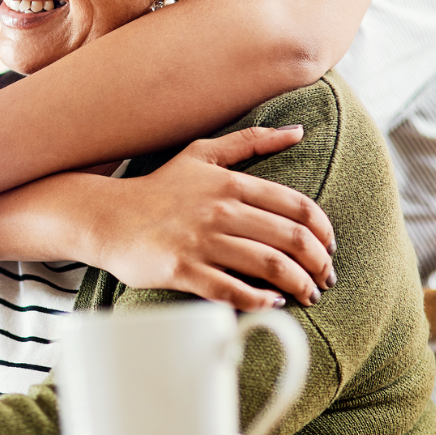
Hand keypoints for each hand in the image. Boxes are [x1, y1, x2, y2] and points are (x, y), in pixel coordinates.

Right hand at [82, 125, 335, 308]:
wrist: (106, 217)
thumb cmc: (158, 189)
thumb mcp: (202, 154)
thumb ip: (251, 141)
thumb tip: (298, 131)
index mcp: (230, 183)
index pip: (297, 207)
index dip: (323, 232)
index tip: (329, 248)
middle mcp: (220, 211)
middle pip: (291, 240)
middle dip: (319, 264)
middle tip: (324, 279)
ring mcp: (200, 241)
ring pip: (269, 266)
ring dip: (299, 285)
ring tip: (307, 296)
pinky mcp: (182, 269)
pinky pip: (232, 290)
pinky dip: (260, 301)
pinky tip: (271, 303)